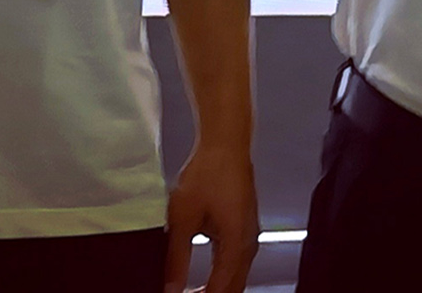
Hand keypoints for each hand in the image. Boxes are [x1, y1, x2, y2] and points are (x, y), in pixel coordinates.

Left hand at [162, 143, 258, 292]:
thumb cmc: (208, 173)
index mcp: (235, 246)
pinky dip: (223, 275)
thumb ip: (177, 258)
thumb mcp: (183, 218)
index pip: (220, 290)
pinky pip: (239, 263)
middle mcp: (248, 244)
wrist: (226, 144)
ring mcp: (250, 236)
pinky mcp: (246, 227)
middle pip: (234, 288)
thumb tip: (172, 288)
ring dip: (218, 288)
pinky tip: (206, 275)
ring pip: (238, 277)